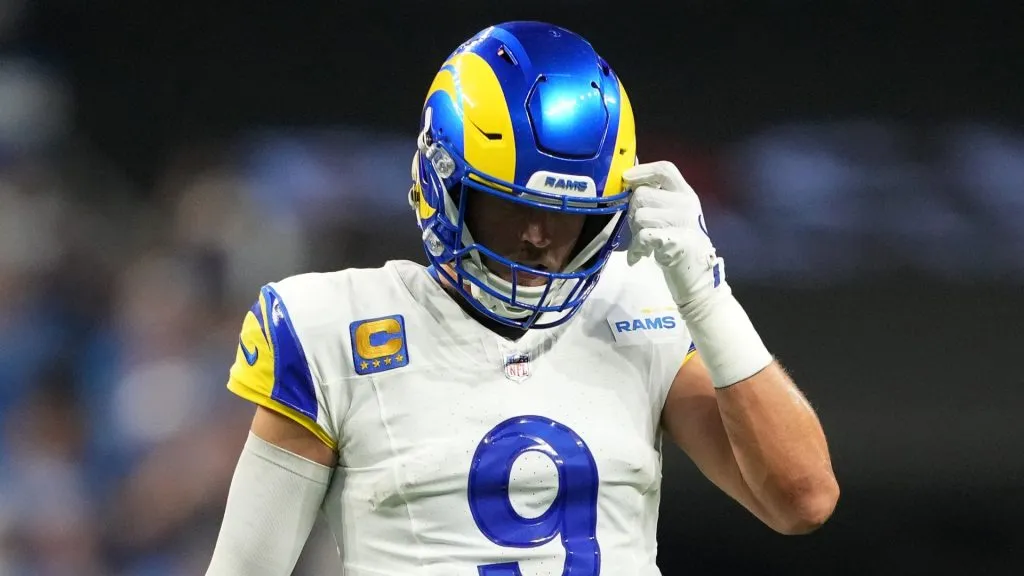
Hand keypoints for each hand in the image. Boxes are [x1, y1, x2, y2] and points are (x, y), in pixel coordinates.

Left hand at [623, 160, 726, 315]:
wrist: (697, 279)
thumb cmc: (677, 245)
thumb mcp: (671, 215)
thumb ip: (656, 198)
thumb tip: (627, 180)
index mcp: (686, 193)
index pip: (664, 169)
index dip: (642, 171)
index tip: (626, 178)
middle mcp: (687, 204)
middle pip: (642, 194)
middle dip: (632, 212)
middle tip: (639, 229)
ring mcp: (685, 222)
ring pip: (640, 214)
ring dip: (635, 232)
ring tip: (644, 244)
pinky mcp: (678, 241)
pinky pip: (644, 235)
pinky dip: (637, 248)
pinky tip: (640, 255)